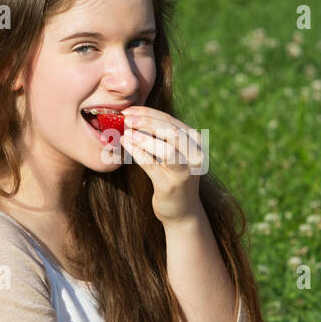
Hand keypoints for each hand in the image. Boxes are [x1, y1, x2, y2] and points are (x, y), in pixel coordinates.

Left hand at [115, 106, 205, 224]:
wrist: (183, 211)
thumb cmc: (172, 176)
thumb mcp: (171, 153)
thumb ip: (159, 137)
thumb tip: (131, 118)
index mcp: (195, 141)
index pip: (170, 121)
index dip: (148, 113)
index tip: (129, 110)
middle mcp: (195, 155)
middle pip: (171, 131)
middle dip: (146, 122)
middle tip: (126, 118)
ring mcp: (186, 171)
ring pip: (166, 149)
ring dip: (143, 139)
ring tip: (125, 132)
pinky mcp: (172, 185)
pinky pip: (152, 166)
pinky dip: (137, 153)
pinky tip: (126, 145)